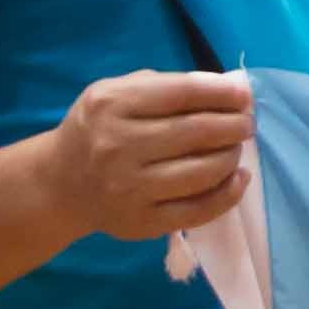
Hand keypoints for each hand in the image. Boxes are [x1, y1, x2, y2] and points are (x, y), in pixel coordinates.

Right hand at [44, 69, 257, 242]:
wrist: (61, 184)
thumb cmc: (99, 129)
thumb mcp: (115, 93)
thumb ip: (164, 87)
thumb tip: (226, 89)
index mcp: (112, 104)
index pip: (181, 94)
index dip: (221, 93)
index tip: (245, 94)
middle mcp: (117, 146)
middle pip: (195, 132)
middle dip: (233, 125)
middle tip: (247, 123)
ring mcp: (129, 188)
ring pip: (201, 172)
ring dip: (231, 156)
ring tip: (237, 147)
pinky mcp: (141, 222)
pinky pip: (197, 210)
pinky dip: (227, 194)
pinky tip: (239, 179)